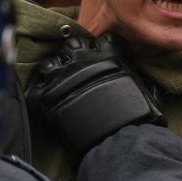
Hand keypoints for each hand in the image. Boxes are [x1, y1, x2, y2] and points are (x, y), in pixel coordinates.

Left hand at [27, 34, 163, 162]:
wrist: (118, 140)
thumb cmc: (138, 118)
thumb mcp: (145, 92)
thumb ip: (140, 80)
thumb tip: (144, 81)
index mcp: (109, 56)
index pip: (103, 39)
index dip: (103, 48)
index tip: (103, 57)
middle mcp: (83, 61)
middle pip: (73, 44)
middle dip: (75, 54)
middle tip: (79, 69)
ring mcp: (62, 78)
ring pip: (50, 63)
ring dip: (55, 71)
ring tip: (60, 84)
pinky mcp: (46, 98)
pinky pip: (36, 90)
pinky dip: (40, 96)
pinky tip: (47, 103)